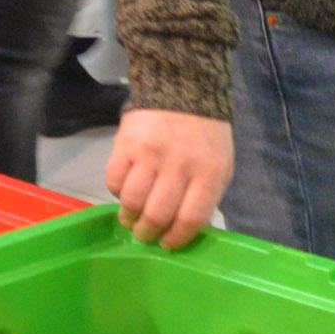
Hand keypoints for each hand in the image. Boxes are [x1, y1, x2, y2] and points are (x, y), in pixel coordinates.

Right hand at [107, 107, 234, 246]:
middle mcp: (180, 164)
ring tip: (131, 217)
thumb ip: (207, 196)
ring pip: (132, 201)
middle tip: (145, 234)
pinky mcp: (125, 143)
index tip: (167, 244)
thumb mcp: (221, 164)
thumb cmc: (205, 134)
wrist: (184, 88)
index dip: (176, 238)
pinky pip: (113, 181)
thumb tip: (186, 229)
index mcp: (209, 172)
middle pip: (157, 214)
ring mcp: (150, 153)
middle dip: (148, 232)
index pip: (191, 218)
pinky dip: (116, 193)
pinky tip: (124, 191)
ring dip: (129, 217)